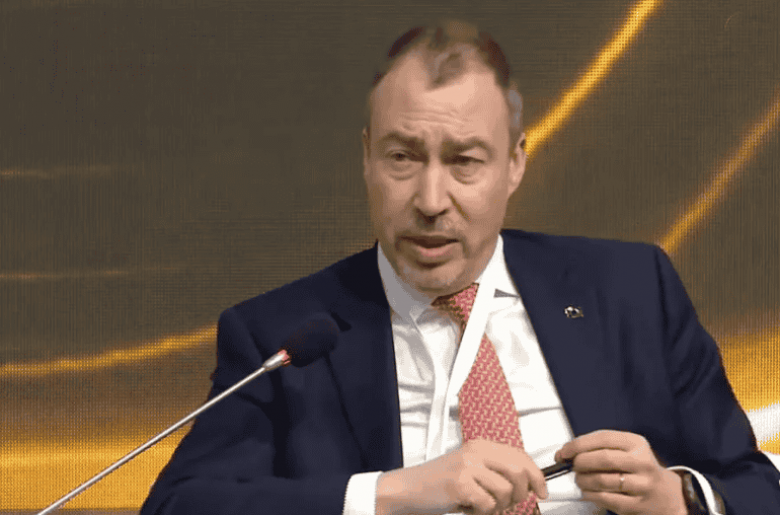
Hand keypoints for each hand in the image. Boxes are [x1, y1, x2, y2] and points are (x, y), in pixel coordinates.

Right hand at [376, 438, 547, 514]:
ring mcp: (468, 466)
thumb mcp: (471, 470)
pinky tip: (468, 508)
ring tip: (480, 506)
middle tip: (507, 504)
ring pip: (506, 492)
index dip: (537, 476)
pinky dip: (481, 513)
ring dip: (498, 507)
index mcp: (481, 445)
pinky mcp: (460, 483)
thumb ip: (497, 471)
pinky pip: (488, 504)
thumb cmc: (440, 484)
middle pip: (520, 472)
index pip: (521, 456)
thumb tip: (531, 483)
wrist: (408, 490)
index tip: (542, 491)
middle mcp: (476, 451)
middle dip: (521, 494)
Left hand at [555, 430, 686, 514]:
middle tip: (573, 466)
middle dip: (580, 462)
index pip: (603, 438)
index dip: (579, 444)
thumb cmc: (637, 469)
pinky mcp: (637, 504)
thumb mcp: (626, 450)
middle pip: (602, 458)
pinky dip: (589, 494)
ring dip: (582, 480)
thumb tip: (565, 452)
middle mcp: (642, 463)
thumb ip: (598, 447)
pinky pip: (605, 498)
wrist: (665, 495)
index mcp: (637, 444)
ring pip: (602, 480)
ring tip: (580, 479)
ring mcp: (641, 485)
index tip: (565, 451)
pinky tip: (588, 491)